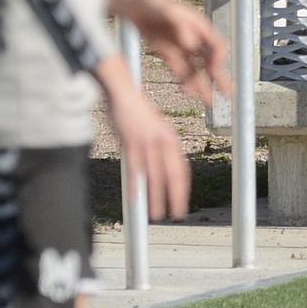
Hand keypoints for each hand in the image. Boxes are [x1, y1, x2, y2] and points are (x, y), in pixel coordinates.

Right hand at [97, 58, 192, 219]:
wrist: (124, 93)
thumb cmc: (137, 112)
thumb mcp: (155, 128)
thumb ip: (159, 145)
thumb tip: (158, 166)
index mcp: (171, 139)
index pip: (181, 169)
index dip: (182, 188)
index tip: (182, 202)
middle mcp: (163, 142)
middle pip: (172, 175)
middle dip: (176, 197)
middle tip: (178, 214)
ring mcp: (147, 143)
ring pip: (154, 176)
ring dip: (156, 197)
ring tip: (157, 214)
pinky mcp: (131, 143)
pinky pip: (135, 169)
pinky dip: (136, 186)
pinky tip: (137, 199)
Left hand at [110, 0, 231, 104]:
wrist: (130, 3)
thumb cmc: (150, 2)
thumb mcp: (167, 11)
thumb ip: (180, 26)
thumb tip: (192, 45)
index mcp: (198, 26)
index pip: (216, 45)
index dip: (218, 59)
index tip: (216, 72)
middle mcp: (193, 37)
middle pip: (210, 60)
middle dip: (219, 77)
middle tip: (228, 93)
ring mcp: (180, 45)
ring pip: (195, 68)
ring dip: (202, 84)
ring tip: (209, 102)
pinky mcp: (167, 51)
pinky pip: (180, 69)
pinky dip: (185, 81)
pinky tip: (189, 92)